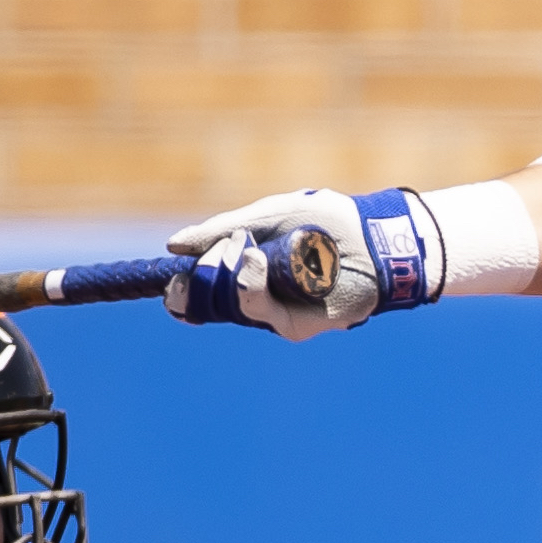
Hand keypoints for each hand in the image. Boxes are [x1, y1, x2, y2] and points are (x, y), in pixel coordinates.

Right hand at [163, 189, 431, 336]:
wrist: (368, 233)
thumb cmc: (322, 222)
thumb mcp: (265, 216)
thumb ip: (221, 230)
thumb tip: (173, 246)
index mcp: (242, 275)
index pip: (198, 297)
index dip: (180, 293)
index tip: (173, 277)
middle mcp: (255, 300)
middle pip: (206, 305)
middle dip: (202, 276)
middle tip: (223, 250)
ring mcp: (274, 315)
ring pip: (228, 307)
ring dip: (226, 274)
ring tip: (248, 248)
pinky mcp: (293, 326)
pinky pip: (256, 309)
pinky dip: (250, 283)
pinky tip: (257, 260)